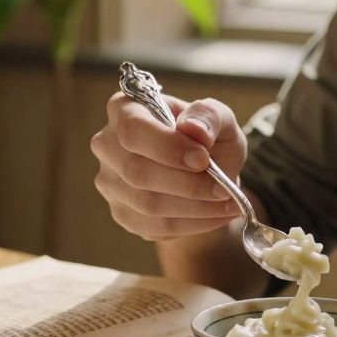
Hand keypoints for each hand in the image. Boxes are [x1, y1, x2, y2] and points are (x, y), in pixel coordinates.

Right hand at [92, 92, 246, 241]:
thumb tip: (194, 130)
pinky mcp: (122, 213)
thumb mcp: (218, 118)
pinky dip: (192, 225)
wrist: (205, 170)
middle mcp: (107, 146)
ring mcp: (110, 182)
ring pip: (146, 204)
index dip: (167, 148)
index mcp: (124, 109)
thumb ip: (210, 116)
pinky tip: (216, 215)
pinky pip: (154, 227)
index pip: (132, 130)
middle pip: (136, 172)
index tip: (203, 159)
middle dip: (187, 184)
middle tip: (223, 188)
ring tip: (228, 204)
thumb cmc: (207, 137)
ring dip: (195, 209)